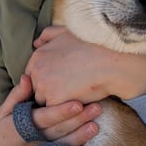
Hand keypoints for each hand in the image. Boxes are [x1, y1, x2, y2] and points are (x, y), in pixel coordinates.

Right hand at [0, 74, 100, 145]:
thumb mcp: (2, 112)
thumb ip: (17, 95)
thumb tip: (28, 77)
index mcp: (22, 125)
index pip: (45, 117)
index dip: (62, 111)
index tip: (77, 102)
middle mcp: (33, 139)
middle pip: (59, 128)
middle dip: (79, 119)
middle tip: (97, 107)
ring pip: (64, 142)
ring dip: (81, 134)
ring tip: (96, 124)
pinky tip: (89, 138)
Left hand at [27, 26, 145, 105]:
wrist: (112, 61)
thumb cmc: (93, 45)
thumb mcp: (67, 32)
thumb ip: (48, 35)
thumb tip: (36, 43)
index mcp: (38, 56)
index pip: (33, 75)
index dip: (48, 80)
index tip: (62, 81)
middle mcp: (37, 71)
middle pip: (37, 90)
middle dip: (49, 93)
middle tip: (68, 91)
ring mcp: (44, 87)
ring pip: (44, 104)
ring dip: (55, 105)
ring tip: (73, 101)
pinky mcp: (54, 102)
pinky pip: (55, 114)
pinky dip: (65, 113)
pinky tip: (78, 107)